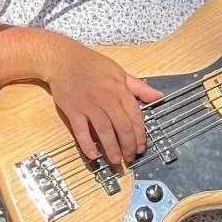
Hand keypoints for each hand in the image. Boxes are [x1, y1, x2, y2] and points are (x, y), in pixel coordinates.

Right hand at [41, 39, 162, 167]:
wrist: (63, 59)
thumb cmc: (91, 64)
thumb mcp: (120, 72)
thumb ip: (139, 87)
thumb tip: (158, 96)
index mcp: (120, 90)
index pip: (135, 117)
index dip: (140, 135)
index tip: (141, 146)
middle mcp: (106, 99)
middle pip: (122, 127)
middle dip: (128, 146)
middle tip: (130, 157)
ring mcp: (89, 105)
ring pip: (104, 132)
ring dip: (111, 149)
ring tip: (116, 161)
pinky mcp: (73, 110)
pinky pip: (81, 131)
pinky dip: (87, 144)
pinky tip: (93, 155)